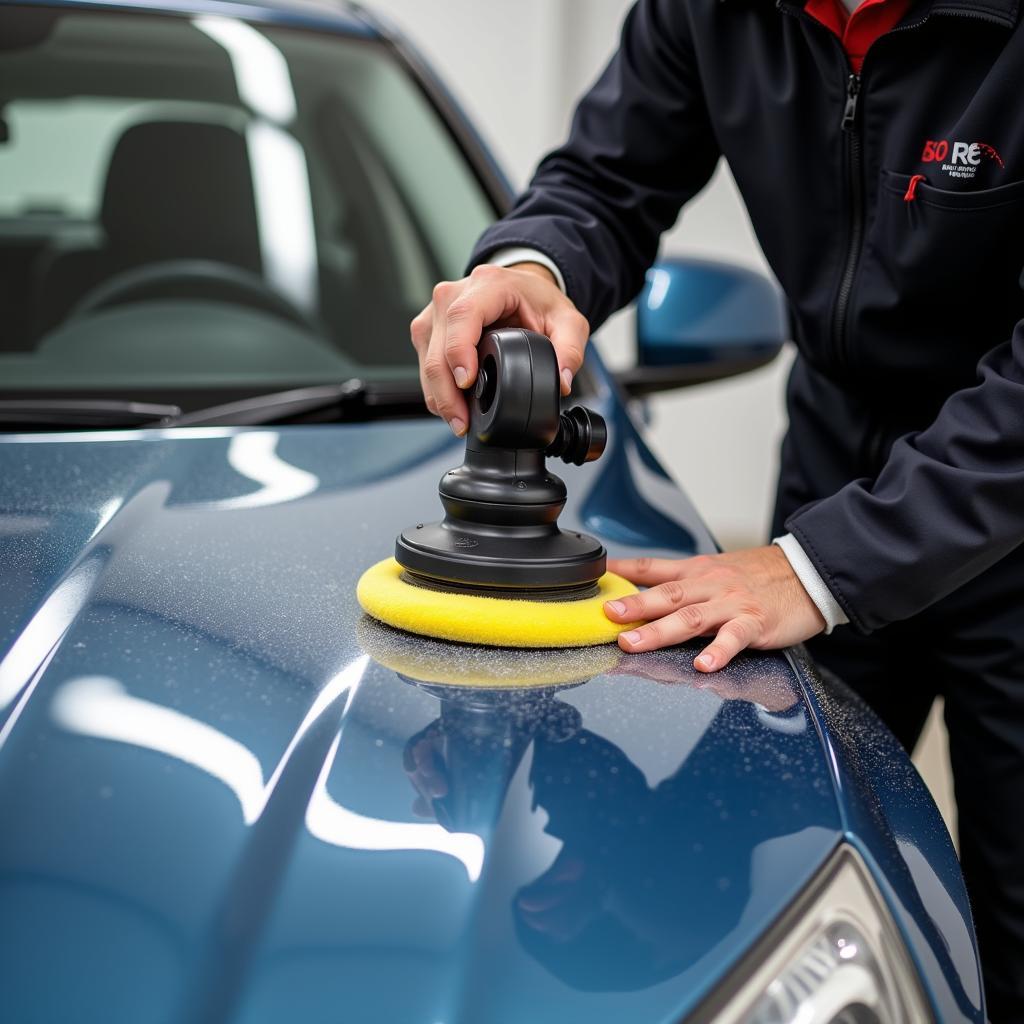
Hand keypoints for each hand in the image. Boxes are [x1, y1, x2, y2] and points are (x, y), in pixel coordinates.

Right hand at [411, 262, 588, 435]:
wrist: (520, 289)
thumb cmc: (537, 301)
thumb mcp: (567, 320)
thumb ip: (570, 349)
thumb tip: (562, 382)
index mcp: (488, 286)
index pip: (462, 318)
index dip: (459, 353)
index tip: (467, 383)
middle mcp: (452, 295)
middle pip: (438, 348)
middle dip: (447, 393)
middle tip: (462, 422)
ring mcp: (435, 312)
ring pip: (426, 360)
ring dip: (439, 396)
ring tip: (458, 420)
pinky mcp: (428, 329)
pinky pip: (424, 363)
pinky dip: (436, 389)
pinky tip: (453, 405)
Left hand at [604, 547, 825, 670]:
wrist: (807, 572)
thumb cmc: (759, 576)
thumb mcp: (716, 569)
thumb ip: (683, 582)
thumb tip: (646, 591)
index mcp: (697, 571)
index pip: (654, 568)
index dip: (624, 571)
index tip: (598, 575)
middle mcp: (710, 584)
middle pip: (666, 595)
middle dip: (634, 606)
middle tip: (607, 617)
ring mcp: (731, 603)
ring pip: (691, 617)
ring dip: (660, 631)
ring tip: (635, 644)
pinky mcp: (755, 622)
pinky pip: (734, 638)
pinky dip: (718, 651)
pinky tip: (703, 665)